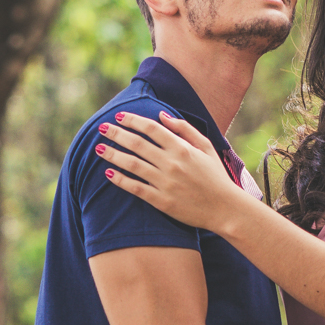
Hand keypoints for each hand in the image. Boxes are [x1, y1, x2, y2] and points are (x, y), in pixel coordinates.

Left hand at [95, 111, 244, 231]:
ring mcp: (165, 183)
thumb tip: (162, 115)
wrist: (225, 209)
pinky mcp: (161, 201)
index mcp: (183, 148)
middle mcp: (172, 163)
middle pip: (137, 144)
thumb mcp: (207, 148)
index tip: (119, 116)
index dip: (133, 120)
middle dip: (117, 134)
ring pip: (132, 164)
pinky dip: (120, 180)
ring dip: (112, 154)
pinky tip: (108, 173)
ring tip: (98, 148)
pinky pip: (135, 188)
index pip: (152, 129)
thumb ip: (185, 129)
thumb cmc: (217, 177)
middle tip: (101, 128)